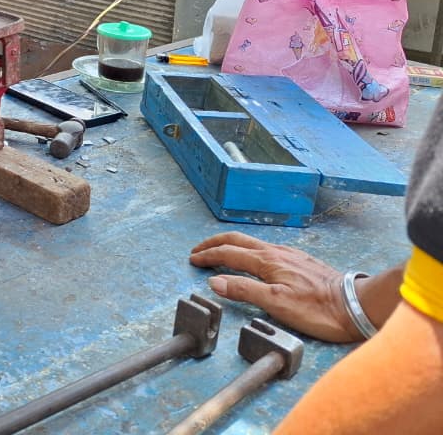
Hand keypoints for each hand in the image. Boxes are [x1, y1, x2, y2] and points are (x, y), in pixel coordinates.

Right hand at [189, 231, 359, 341]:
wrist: (356, 306)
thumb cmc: (317, 309)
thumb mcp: (276, 304)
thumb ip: (243, 290)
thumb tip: (214, 281)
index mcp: (267, 261)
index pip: (229, 253)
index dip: (208, 256)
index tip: (193, 259)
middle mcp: (276, 252)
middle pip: (238, 240)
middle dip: (215, 243)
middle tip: (198, 250)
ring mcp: (290, 255)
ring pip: (253, 243)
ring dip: (232, 246)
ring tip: (221, 252)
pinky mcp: (301, 261)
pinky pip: (267, 248)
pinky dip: (249, 250)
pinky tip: (254, 259)